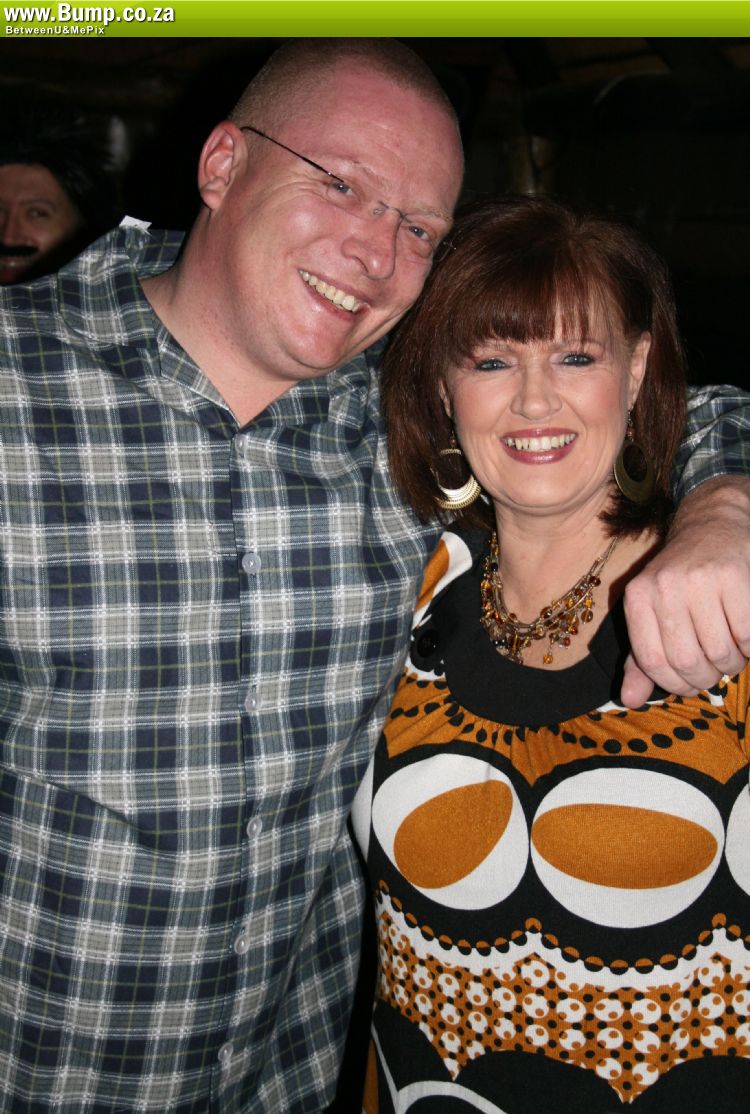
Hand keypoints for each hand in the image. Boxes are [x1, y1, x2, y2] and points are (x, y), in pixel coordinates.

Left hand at [620, 476, 749, 706]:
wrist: (713, 524)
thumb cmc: (681, 580)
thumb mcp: (652, 612)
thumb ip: (641, 659)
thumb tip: (629, 701)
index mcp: (638, 597)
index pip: (652, 662)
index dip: (674, 684)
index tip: (689, 684)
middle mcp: (664, 586)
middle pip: (686, 661)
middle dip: (706, 676)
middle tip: (715, 668)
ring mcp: (700, 580)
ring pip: (720, 652)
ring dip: (732, 662)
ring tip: (731, 648)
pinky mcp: (734, 577)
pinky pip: (746, 635)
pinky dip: (749, 646)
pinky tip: (744, 632)